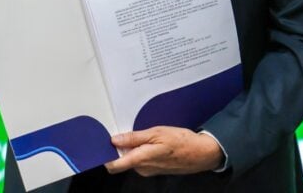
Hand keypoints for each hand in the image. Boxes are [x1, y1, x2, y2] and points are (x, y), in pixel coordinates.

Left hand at [104, 127, 223, 176]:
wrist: (200, 153)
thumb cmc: (181, 141)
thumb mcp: (157, 133)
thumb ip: (134, 137)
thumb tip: (115, 140)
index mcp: (140, 159)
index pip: (113, 165)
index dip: (105, 156)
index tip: (101, 144)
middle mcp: (142, 168)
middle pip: (121, 161)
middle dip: (120, 148)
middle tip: (124, 131)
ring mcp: (149, 170)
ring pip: (132, 159)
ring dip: (132, 147)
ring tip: (142, 133)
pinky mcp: (155, 169)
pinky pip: (141, 160)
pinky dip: (141, 150)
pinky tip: (151, 141)